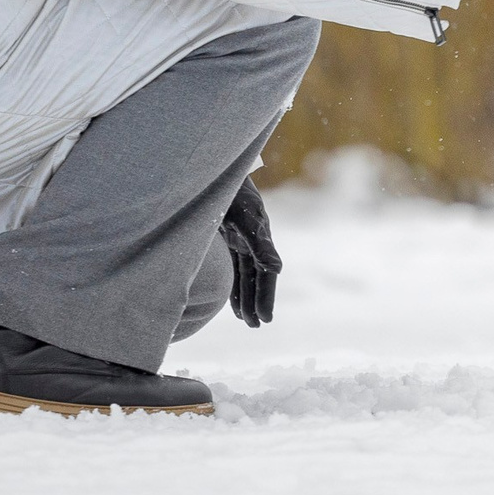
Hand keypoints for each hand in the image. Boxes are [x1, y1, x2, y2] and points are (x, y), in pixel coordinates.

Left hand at [219, 176, 280, 326]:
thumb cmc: (232, 190)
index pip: (265, 273)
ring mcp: (239, 237)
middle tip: (257, 325)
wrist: (216, 168)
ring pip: (245, 274)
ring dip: (246, 295)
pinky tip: (233, 298)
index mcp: (260, 235)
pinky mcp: (227, 235)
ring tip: (247, 320)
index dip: (266, 296)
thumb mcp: (247, 217)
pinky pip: (233, 266)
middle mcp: (252, 239)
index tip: (266, 319)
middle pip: (257, 277)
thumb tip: (277, 269)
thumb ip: (261, 244)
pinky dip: (235, 282)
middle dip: (258, 301)